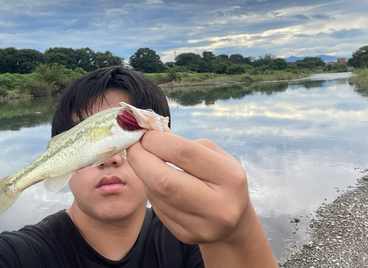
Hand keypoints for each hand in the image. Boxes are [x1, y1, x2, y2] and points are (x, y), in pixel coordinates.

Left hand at [126, 131, 248, 243]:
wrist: (233, 221)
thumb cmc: (220, 178)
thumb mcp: (214, 155)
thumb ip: (183, 143)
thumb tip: (147, 135)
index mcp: (230, 177)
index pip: (183, 153)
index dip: (156, 140)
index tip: (143, 132)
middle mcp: (218, 206)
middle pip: (163, 180)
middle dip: (140, 158)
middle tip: (133, 145)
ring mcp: (201, 226)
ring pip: (156, 194)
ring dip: (144, 174)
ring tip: (148, 162)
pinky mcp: (185, 235)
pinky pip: (157, 208)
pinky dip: (151, 190)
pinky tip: (157, 183)